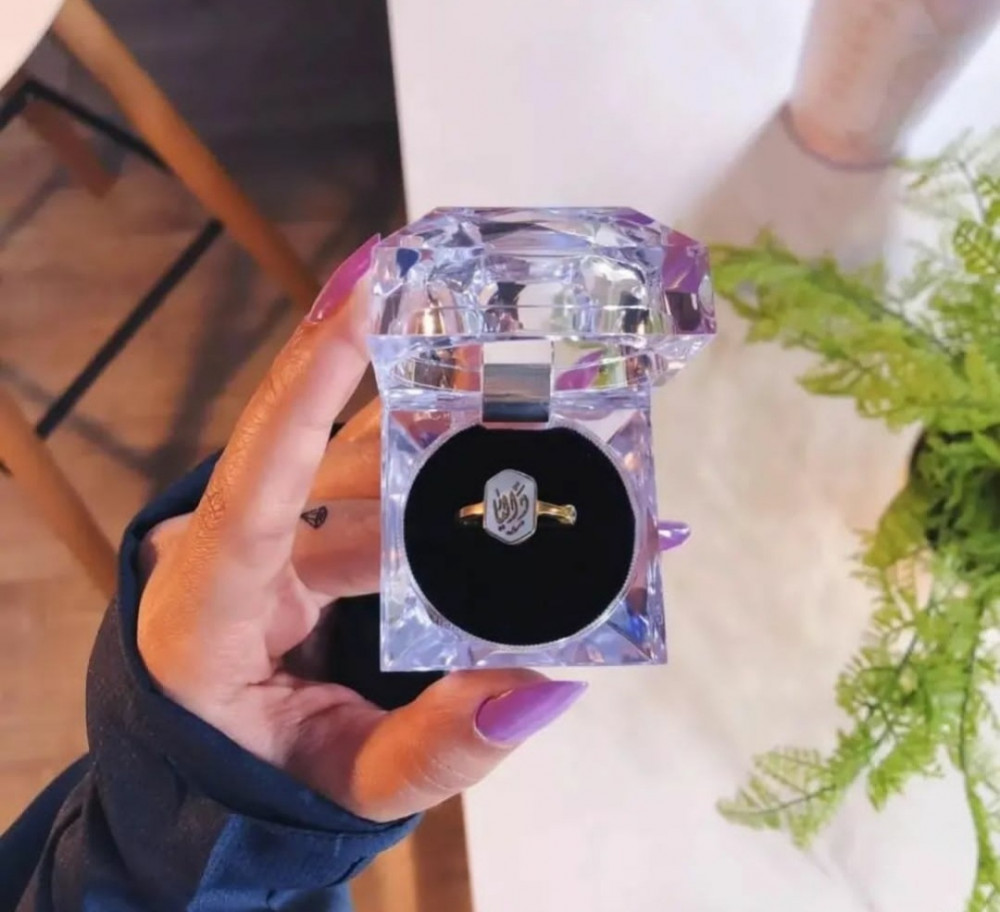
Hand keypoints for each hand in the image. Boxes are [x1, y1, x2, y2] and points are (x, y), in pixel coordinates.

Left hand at [136, 240, 585, 822]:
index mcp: (208, 613)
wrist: (214, 782)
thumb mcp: (349, 784)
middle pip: (337, 457)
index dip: (308, 385)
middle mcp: (234, 552)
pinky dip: (439, 473)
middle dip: (428, 406)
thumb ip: (438, 750)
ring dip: (448, 434)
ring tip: (542, 405)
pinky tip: (510, 466)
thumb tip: (546, 688)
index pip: (256, 483)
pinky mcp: (305, 537)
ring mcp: (271, 536)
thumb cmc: (259, 787)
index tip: (363, 294)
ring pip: (366, 460)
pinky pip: (375, 486)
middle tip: (524, 351)